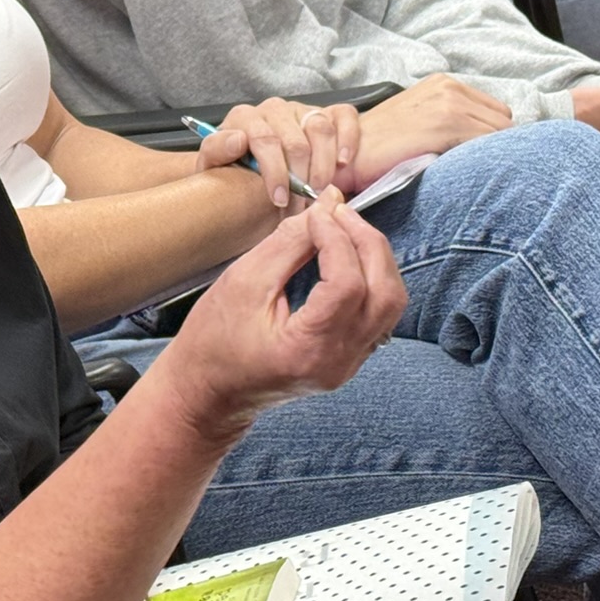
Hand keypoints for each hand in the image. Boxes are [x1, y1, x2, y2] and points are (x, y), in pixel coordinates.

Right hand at [157, 192, 406, 443]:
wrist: (208, 392)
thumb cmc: (213, 341)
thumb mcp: (243, 282)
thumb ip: (288, 244)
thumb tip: (324, 208)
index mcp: (308, 349)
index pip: (348, 285)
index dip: (338, 239)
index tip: (317, 212)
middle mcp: (340, 362)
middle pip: (384, 293)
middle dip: (367, 243)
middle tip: (338, 212)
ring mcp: (349, 364)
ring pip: (391, 303)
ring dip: (375, 259)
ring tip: (344, 229)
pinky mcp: (350, 358)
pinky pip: (379, 312)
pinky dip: (371, 277)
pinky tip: (346, 256)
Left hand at [196, 98, 361, 206]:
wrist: (249, 166)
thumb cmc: (234, 168)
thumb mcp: (213, 164)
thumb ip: (216, 150)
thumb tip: (237, 140)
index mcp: (245, 117)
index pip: (265, 140)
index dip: (274, 172)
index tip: (278, 200)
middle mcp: (274, 109)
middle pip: (296, 141)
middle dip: (300, 177)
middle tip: (301, 204)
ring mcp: (301, 109)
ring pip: (320, 129)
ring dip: (324, 165)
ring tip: (319, 190)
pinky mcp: (326, 112)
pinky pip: (344, 117)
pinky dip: (348, 138)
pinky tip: (343, 162)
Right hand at [349, 75, 511, 191]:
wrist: (350, 153)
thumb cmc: (380, 144)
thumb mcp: (419, 119)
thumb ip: (450, 118)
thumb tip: (485, 138)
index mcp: (443, 83)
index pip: (496, 111)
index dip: (488, 135)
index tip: (470, 153)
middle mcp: (449, 87)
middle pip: (503, 121)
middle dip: (491, 142)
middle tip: (466, 161)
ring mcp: (449, 103)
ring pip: (501, 134)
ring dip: (487, 152)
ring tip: (461, 166)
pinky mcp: (447, 123)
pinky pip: (488, 144)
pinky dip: (481, 159)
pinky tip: (458, 168)